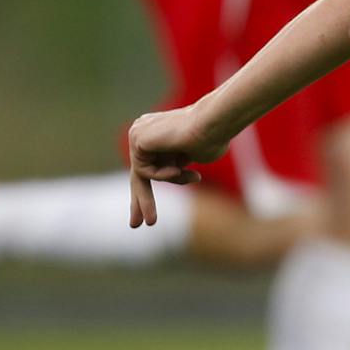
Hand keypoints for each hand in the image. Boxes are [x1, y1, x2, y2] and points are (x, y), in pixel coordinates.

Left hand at [127, 105, 228, 226]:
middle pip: (138, 172)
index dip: (147, 189)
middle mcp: (144, 131)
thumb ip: (179, 165)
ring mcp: (138, 133)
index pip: (149, 164)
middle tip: (135, 225)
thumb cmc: (214, 139)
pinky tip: (176, 167)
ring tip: (195, 176)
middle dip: (140, 200)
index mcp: (158, 133)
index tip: (148, 216)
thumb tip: (173, 173)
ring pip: (145, 173)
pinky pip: (144, 171)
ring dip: (171, 181)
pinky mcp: (137, 138)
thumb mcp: (195, 157)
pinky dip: (162, 175)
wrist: (213, 124)